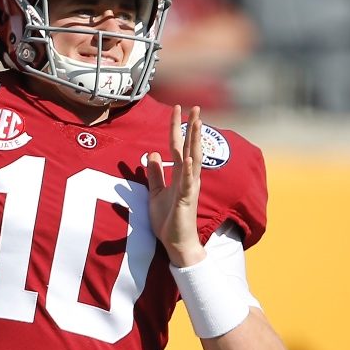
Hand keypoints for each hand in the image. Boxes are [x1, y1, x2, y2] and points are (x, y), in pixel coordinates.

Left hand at [146, 105, 205, 266]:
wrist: (176, 243)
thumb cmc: (168, 220)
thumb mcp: (155, 192)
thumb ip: (154, 173)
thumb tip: (152, 153)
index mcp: (179, 174)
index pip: (177, 145)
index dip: (176, 127)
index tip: (177, 108)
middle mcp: (187, 177)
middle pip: (189, 146)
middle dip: (191, 126)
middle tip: (194, 106)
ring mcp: (189, 187)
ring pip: (193, 159)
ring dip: (195, 141)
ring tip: (197, 122)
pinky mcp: (187, 200)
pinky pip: (189, 182)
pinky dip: (190, 170)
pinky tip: (190, 158)